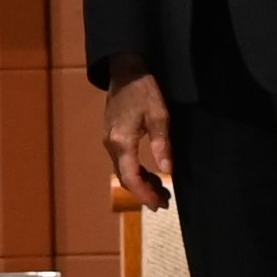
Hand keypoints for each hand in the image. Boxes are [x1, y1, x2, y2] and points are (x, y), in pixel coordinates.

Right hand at [103, 63, 173, 210]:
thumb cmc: (144, 90)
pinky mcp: (111, 137)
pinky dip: (135, 171)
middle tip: (164, 202)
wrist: (125, 71)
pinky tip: (150, 173)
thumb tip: (168, 170)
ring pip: (122, 171)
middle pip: (125, 178)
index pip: (131, 177)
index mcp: (122, 141)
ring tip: (161, 190)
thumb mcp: (159, 115)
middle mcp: (111, 145)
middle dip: (143, 192)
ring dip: (140, 183)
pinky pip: (121, 162)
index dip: (144, 194)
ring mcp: (109, 141)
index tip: (158, 205)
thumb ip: (162, 144)